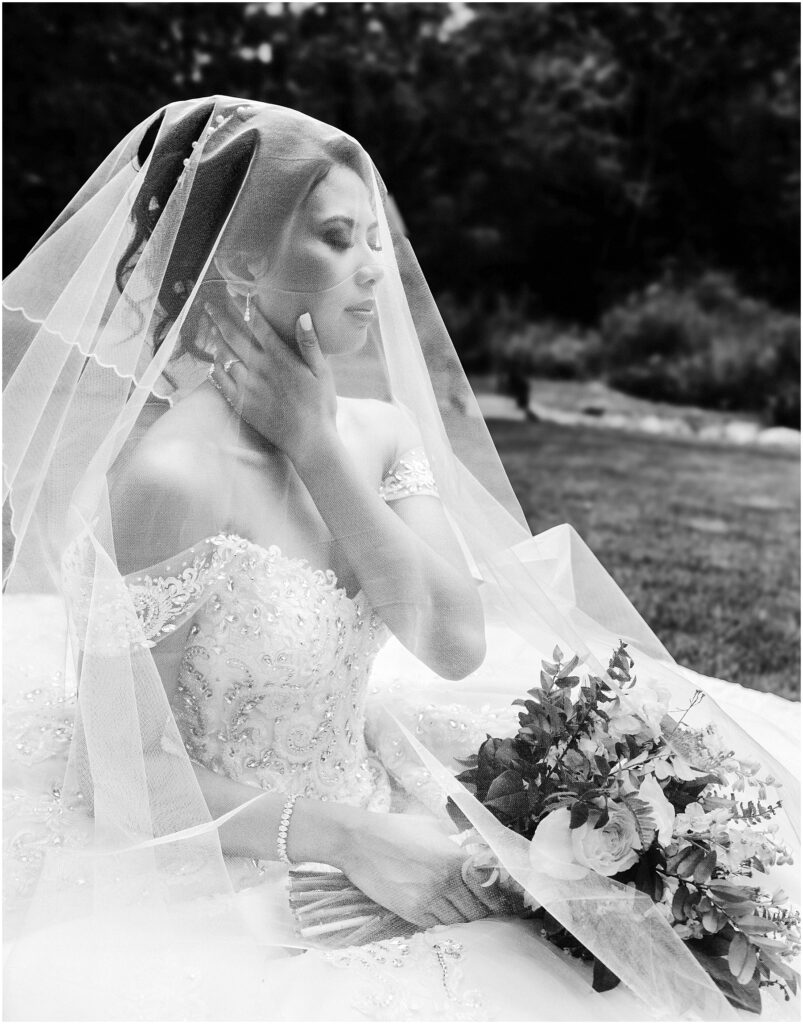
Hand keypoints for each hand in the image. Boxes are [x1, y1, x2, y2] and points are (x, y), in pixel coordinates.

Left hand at [205, 296, 336, 462]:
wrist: (310, 441)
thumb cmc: (321, 406)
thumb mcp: (323, 372)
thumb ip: (310, 344)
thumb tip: (302, 315)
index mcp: (280, 357)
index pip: (257, 324)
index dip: (244, 307)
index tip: (234, 293)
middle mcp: (260, 369)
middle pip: (234, 337)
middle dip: (221, 319)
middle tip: (210, 307)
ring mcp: (248, 387)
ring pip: (225, 357)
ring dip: (216, 340)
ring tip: (210, 329)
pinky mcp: (242, 404)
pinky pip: (221, 382)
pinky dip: (215, 369)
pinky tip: (213, 362)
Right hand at [333, 811, 513, 928]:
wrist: (358, 841)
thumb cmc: (395, 828)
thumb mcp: (432, 827)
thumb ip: (454, 842)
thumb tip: (471, 852)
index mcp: (455, 858)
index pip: (489, 887)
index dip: (497, 896)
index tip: (501, 900)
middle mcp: (446, 881)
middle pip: (478, 910)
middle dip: (482, 910)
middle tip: (482, 909)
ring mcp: (429, 899)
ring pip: (459, 921)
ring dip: (463, 918)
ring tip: (460, 911)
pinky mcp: (411, 912)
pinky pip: (438, 925)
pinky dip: (444, 922)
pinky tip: (441, 913)